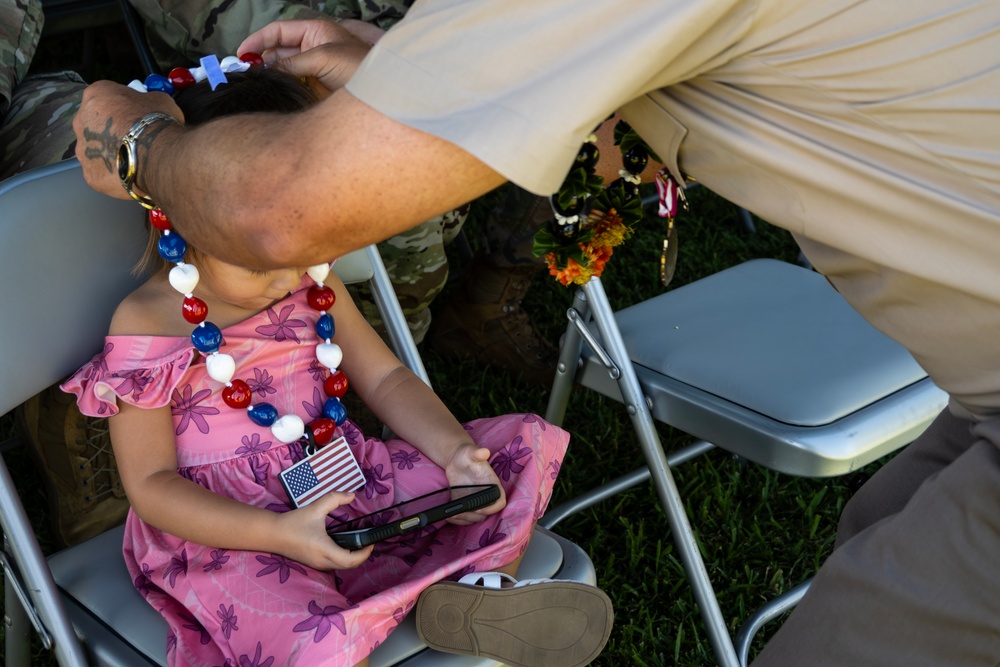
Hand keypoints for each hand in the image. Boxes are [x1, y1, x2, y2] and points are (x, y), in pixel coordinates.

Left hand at [73, 81, 181, 198]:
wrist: (157, 155)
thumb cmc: (156, 122)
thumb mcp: (159, 100)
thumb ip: (146, 102)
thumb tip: (149, 108)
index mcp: (95, 95)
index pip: (104, 97)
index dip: (122, 107)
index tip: (135, 115)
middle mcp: (80, 120)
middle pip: (94, 125)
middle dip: (110, 131)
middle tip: (133, 139)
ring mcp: (83, 150)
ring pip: (96, 151)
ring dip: (110, 153)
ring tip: (134, 160)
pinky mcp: (90, 174)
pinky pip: (102, 173)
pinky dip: (114, 175)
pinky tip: (131, 175)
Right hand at [238, 18, 372, 94]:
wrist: (382, 93)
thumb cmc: (360, 67)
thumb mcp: (324, 58)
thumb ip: (293, 63)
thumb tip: (266, 70)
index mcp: (315, 31)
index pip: (279, 31)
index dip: (258, 40)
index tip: (242, 53)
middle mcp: (312, 47)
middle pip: (278, 51)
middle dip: (261, 59)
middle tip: (245, 73)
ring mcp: (314, 67)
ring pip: (284, 69)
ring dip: (270, 75)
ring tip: (255, 83)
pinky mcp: (317, 86)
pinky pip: (294, 84)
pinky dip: (282, 87)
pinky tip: (272, 91)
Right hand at [274, 491, 372, 569]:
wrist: (272, 534)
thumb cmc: (293, 522)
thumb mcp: (315, 507)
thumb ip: (334, 499)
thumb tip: (352, 495)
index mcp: (324, 549)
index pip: (350, 560)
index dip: (364, 554)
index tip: (371, 543)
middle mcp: (322, 561)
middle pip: (348, 566)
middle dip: (361, 556)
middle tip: (367, 542)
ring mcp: (317, 565)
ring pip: (341, 567)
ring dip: (352, 558)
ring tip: (359, 543)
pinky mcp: (314, 564)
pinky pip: (334, 565)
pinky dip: (343, 558)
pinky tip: (345, 546)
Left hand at [444, 444, 506, 524]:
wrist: (456, 459)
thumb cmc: (466, 454)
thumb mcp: (471, 452)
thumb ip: (477, 452)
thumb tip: (484, 451)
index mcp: (492, 485)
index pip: (500, 501)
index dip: (492, 508)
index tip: (479, 507)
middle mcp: (486, 495)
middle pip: (486, 514)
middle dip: (473, 515)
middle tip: (460, 511)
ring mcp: (475, 501)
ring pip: (475, 518)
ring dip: (464, 519)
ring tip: (452, 514)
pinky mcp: (465, 504)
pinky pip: (464, 518)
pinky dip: (457, 520)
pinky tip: (448, 515)